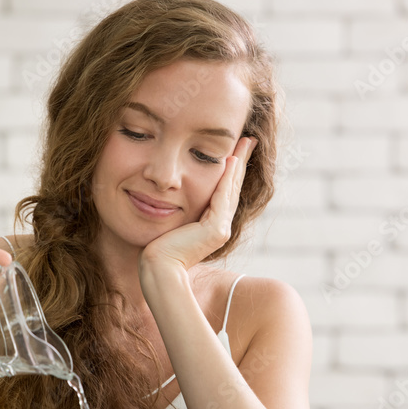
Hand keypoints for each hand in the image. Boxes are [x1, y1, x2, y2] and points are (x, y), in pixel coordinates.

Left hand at [140, 136, 257, 273]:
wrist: (158, 268)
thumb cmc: (158, 249)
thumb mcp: (173, 224)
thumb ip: (180, 211)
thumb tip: (172, 194)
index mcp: (212, 226)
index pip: (224, 192)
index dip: (232, 170)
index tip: (236, 150)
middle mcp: (220, 227)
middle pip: (233, 187)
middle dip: (240, 161)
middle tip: (249, 139)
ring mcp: (220, 229)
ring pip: (231, 189)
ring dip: (238, 164)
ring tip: (245, 142)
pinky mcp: (215, 230)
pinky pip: (222, 197)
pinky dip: (227, 178)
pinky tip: (230, 160)